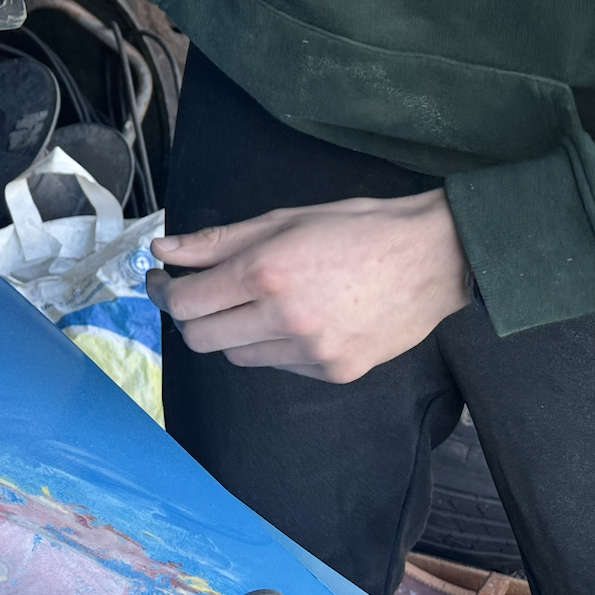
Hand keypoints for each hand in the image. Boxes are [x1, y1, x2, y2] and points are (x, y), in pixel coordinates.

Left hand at [147, 192, 471, 382]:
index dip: (162, 291)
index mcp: (265, 273)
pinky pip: (278, 365)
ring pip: (237, 355)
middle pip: (200, 339)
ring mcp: (311, 351)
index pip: (184, 302)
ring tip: (254, 302)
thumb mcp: (280, 221)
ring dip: (231, 332)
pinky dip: (272, 346)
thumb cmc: (355, 228)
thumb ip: (215, 241)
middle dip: (189, 317)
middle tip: (197, 293)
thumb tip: (164, 251)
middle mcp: (284, 318)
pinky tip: (294, 318)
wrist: (433, 257)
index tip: (162, 279)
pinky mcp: (334, 372)